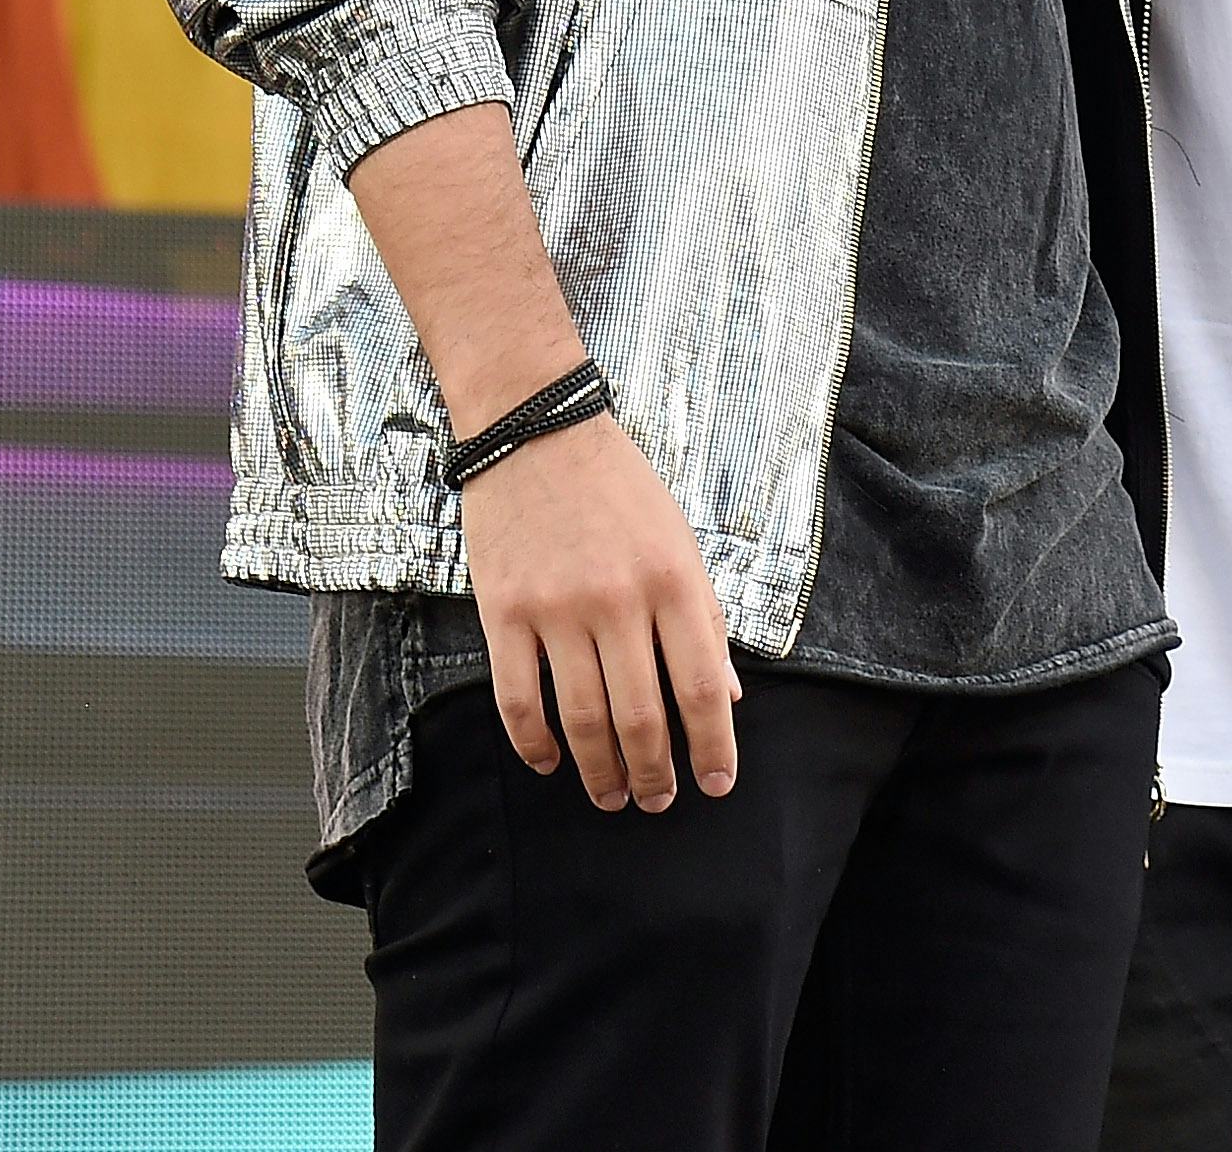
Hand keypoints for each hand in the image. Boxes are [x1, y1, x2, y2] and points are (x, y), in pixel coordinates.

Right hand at [458, 411, 741, 813]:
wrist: (537, 430)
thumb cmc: (618, 487)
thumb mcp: (680, 540)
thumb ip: (704, 616)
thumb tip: (727, 694)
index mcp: (673, 579)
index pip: (702, 685)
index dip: (713, 745)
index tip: (716, 783)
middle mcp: (619, 599)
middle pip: (641, 716)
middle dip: (654, 773)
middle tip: (658, 801)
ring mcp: (557, 609)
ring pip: (582, 720)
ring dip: (600, 772)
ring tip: (612, 796)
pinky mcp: (505, 613)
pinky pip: (518, 700)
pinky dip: (535, 745)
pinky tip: (551, 763)